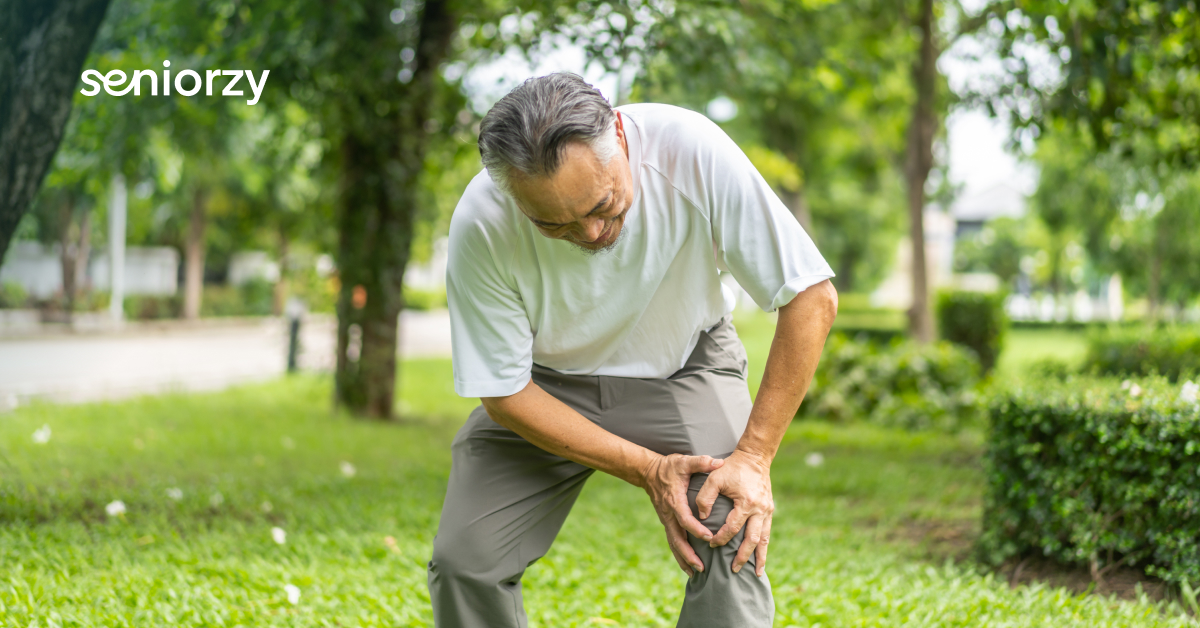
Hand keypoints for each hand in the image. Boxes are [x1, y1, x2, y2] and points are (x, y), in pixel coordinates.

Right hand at [640, 453, 724, 575]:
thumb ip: (701, 462)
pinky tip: (688, 567)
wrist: (648, 472)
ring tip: (696, 573)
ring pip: (673, 544)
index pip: (684, 519)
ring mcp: (666, 520)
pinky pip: (673, 542)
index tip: (709, 536)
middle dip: (689, 554)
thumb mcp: (684, 461)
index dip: (696, 529)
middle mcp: (668, 514)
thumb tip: (718, 462)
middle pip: (677, 539)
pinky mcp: (667, 523)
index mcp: (674, 501)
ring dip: (683, 559)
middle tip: (702, 566)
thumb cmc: (669, 467)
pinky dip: (679, 555)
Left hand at [694, 448, 773, 575]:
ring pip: (764, 539)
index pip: (732, 528)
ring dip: (760, 557)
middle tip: (734, 570)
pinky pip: (767, 532)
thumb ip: (704, 497)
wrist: (754, 457)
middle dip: (743, 556)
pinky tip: (761, 557)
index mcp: (747, 503)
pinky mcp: (769, 510)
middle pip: (752, 540)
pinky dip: (764, 546)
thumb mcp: (714, 479)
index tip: (711, 544)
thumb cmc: (732, 468)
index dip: (721, 538)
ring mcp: (767, 511)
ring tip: (757, 573)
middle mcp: (760, 510)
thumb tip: (702, 517)